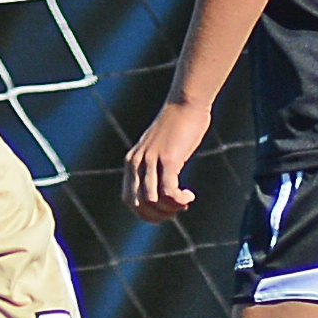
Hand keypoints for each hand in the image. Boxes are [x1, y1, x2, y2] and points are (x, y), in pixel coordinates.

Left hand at [126, 96, 214, 221]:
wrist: (185, 103)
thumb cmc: (177, 126)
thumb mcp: (158, 147)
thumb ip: (154, 165)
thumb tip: (162, 189)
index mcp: (132, 161)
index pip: (129, 200)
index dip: (146, 213)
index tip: (165, 211)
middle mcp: (137, 162)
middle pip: (139, 204)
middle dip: (158, 215)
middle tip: (176, 210)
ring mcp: (151, 160)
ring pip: (153, 201)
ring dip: (170, 209)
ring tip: (184, 202)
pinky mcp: (169, 159)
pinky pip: (168, 191)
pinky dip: (179, 200)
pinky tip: (189, 196)